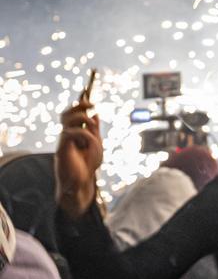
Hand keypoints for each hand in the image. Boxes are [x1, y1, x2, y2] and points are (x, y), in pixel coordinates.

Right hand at [56, 102, 102, 218]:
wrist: (81, 184)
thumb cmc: (87, 165)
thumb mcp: (95, 143)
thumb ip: (94, 129)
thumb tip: (95, 113)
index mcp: (74, 133)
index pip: (72, 113)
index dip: (79, 103)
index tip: (89, 95)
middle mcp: (66, 136)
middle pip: (66, 113)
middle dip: (79, 105)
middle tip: (92, 105)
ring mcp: (63, 142)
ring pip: (67, 121)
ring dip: (83, 119)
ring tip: (93, 126)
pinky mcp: (62, 150)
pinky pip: (70, 134)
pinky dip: (84, 134)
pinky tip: (90, 142)